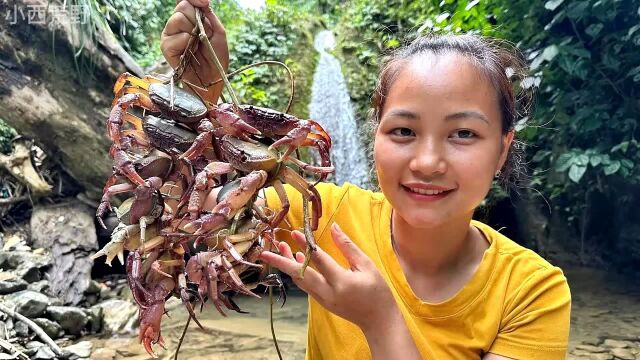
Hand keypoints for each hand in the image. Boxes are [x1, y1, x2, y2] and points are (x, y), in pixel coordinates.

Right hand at [160, 0, 228, 101]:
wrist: (212, 81)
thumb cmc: (216, 59)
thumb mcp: (219, 34)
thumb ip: (210, 16)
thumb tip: (203, 2)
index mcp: (190, 20)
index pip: (186, 1)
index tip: (205, 3)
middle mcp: (178, 25)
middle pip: (182, 6)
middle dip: (196, 19)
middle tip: (202, 36)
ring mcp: (170, 35)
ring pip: (177, 19)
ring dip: (192, 32)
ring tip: (196, 46)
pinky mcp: (166, 48)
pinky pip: (174, 38)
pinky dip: (185, 43)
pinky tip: (189, 52)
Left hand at [260, 223, 423, 358]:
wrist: (378, 320)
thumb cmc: (377, 291)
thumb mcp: (367, 266)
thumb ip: (348, 247)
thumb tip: (334, 227)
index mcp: (341, 282)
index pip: (318, 260)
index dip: (304, 244)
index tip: (293, 232)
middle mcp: (327, 292)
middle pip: (299, 275)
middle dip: (281, 262)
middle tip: (266, 251)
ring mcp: (323, 299)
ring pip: (299, 281)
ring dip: (288, 265)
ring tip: (281, 248)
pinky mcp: (322, 302)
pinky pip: (305, 286)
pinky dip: (299, 273)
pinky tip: (297, 260)